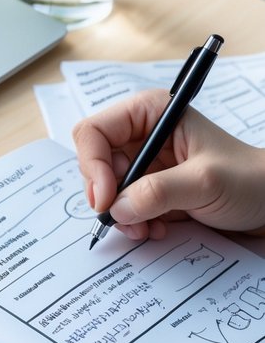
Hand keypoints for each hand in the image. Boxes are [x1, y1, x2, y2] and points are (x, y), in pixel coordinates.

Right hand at [73, 89, 264, 240]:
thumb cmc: (249, 180)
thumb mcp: (204, 181)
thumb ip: (158, 192)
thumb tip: (117, 206)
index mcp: (151, 114)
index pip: (95, 132)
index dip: (94, 164)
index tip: (105, 198)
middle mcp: (142, 136)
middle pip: (95, 163)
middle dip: (107, 195)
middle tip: (126, 220)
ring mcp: (145, 165)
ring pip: (106, 190)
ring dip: (121, 214)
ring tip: (147, 228)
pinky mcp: (150, 190)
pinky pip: (122, 208)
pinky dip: (133, 223)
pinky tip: (157, 229)